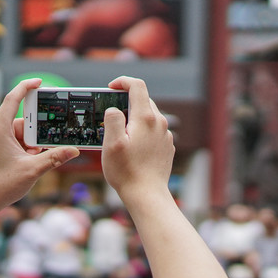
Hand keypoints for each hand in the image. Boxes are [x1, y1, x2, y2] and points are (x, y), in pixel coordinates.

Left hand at [0, 78, 78, 225]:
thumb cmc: (0, 185)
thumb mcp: (32, 170)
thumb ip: (54, 157)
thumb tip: (73, 150)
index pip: (13, 98)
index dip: (27, 87)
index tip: (39, 82)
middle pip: (22, 121)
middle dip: (36, 133)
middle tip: (45, 145)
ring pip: (20, 133)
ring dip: (31, 144)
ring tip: (34, 160)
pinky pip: (14, 141)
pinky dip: (25, 148)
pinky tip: (30, 161)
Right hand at [100, 76, 173, 202]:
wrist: (147, 195)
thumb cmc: (127, 171)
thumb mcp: (111, 143)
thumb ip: (112, 120)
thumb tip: (114, 109)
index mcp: (145, 118)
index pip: (137, 86)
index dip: (122, 82)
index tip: (111, 88)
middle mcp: (159, 123)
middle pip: (143, 101)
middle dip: (126, 102)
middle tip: (110, 115)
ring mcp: (165, 135)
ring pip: (149, 117)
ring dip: (133, 119)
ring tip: (120, 135)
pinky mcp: (166, 147)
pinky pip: (153, 132)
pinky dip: (142, 132)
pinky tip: (132, 148)